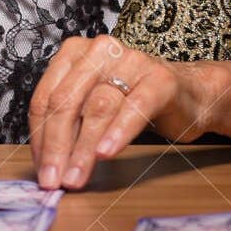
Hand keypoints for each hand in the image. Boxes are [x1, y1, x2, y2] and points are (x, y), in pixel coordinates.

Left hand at [28, 35, 219, 189]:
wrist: (190, 96)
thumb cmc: (134, 101)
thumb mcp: (93, 108)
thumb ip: (69, 124)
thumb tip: (45, 164)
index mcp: (75, 53)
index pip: (46, 97)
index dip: (39, 137)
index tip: (41, 170)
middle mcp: (101, 51)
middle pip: (67, 102)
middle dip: (57, 146)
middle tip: (53, 180)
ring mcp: (132, 61)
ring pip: (98, 107)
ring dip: (83, 148)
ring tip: (76, 176)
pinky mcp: (160, 79)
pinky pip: (135, 107)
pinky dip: (118, 132)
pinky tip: (106, 154)